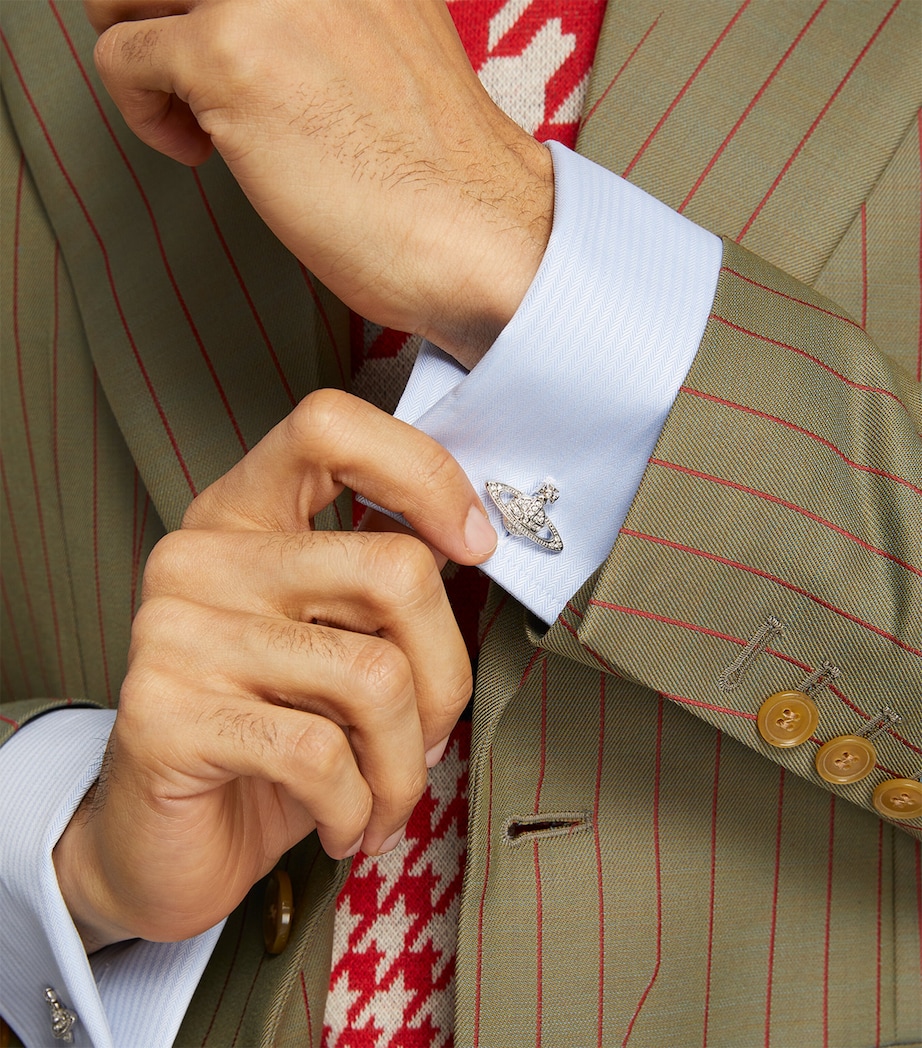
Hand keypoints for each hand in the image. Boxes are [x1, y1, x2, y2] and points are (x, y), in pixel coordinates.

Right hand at [52, 390, 496, 950]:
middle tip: (433, 731)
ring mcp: (176, 631)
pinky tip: (344, 822)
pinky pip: (321, 755)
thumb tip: (472, 544)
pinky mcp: (162, 714)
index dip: (423, 473)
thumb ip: (380, 588)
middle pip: (393, 570)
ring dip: (406, 761)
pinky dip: (358, 805)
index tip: (473, 544)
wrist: (161, 844)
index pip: (332, 427)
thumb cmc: (268, 738)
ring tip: (387, 793)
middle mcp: (201, 556)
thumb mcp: (332, 644)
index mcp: (243, 514)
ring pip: (374, 676)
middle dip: (447, 676)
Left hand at [85, 0, 553, 367]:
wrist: (479, 231)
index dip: (215, 7)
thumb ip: (329, 14)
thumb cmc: (441, 170)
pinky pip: (120, 56)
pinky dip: (142, 112)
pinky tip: (199, 153)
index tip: (231, 46)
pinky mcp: (228, 59)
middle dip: (156, 9)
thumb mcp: (391, 42)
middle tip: (182, 69)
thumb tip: (270, 30)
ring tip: (186, 110)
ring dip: (138, 47)